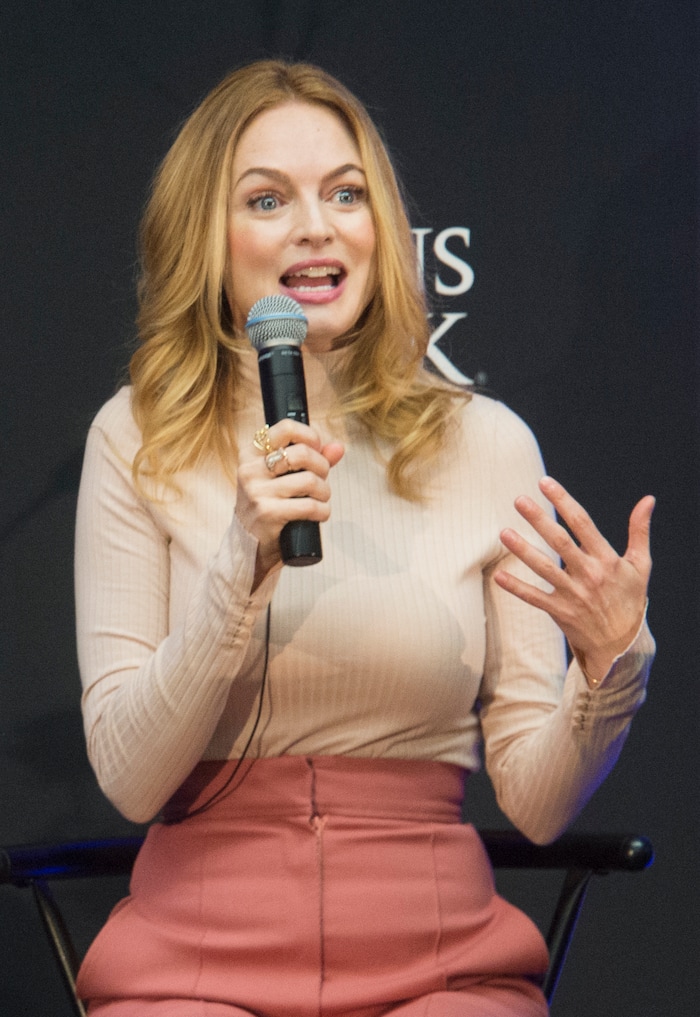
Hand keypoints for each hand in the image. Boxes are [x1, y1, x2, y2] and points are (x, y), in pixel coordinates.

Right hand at [236, 419, 343, 583]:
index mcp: (250, 454)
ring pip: (309, 480)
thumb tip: (339, 447)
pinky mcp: (267, 513)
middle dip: (322, 467)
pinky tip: (319, 514)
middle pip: (302, 453)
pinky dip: (322, 511)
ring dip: (324, 492)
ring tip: (320, 499)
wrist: (248, 547)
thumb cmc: (269, 507)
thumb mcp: (282, 479)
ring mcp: (257, 492)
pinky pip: (309, 505)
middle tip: (322, 479)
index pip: (285, 428)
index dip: (310, 437)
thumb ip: (311, 460)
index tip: (317, 450)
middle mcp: (250, 470)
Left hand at [493, 476, 653, 684]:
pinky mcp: (560, 612)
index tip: (545, 483)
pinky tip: (498, 576)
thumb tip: (648, 499)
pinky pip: (535, 599)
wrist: (623, 644)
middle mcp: (589, 575)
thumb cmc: (629, 598)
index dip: (563, 502)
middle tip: (519, 500)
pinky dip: (517, 588)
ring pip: (544, 569)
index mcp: (607, 559)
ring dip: (523, 551)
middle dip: (539, 520)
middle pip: (560, 542)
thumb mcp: (640, 565)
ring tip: (504, 532)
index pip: (582, 524)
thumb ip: (639, 530)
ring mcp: (574, 595)